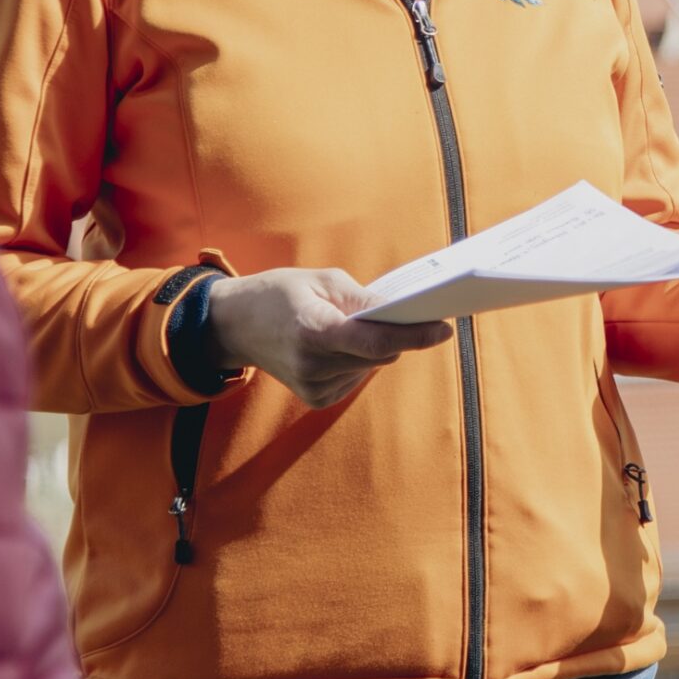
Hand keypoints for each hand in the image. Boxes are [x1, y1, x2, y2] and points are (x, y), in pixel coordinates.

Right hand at [205, 269, 450, 407]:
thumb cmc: (279, 294)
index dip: (414, 336)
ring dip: (372, 347)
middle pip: (380, 354)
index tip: (443, 329)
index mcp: (315, 330)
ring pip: (371, 367)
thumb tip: (400, 313)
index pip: (376, 341)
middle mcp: (314, 365)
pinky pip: (357, 378)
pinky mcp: (316, 399)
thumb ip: (363, 299)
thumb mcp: (322, 280)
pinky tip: (334, 347)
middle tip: (397, 312)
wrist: (235, 324)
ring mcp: (314, 386)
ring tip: (343, 326)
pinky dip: (357, 361)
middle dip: (394, 334)